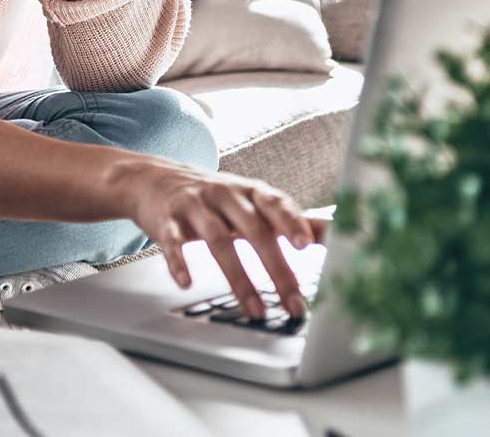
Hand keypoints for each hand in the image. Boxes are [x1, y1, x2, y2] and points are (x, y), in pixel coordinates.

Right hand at [112, 159, 328, 319]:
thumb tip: (335, 230)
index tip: (306, 245)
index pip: (275, 204)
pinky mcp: (166, 220)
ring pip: (217, 240)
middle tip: (294, 303)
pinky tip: (187, 283)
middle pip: (253, 230)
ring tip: (256, 311)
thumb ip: (290, 218)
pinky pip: (173, 241)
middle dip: (276, 268)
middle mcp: (224, 195)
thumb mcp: (251, 202)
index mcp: (250, 192)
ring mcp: (194, 205)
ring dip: (238, 278)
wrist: (154, 178)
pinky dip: (180, 262)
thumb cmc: (214, 197)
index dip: (291, 222)